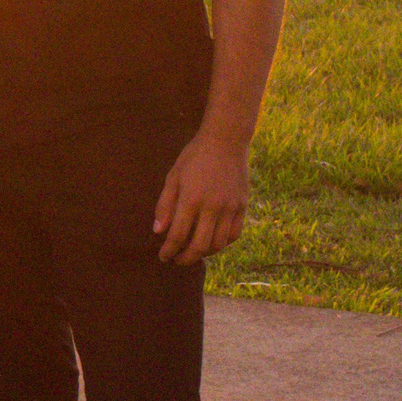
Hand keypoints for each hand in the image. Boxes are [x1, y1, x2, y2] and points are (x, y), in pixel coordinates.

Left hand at [153, 132, 250, 264]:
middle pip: (199, 246)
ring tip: (194, 251)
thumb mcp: (173, 176)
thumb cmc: (195, 157)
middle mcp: (212, 206)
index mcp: (191, 199)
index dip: (168, 251)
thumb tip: (159, 231)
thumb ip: (165, 205)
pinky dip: (223, 244)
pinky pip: (234, 234)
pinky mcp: (242, 205)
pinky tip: (213, 242)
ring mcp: (230, 207)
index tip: (163, 257)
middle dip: (185, 259)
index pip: (178, 236)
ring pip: (218, 244)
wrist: (226, 140)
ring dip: (204, 253)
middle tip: (177, 260)